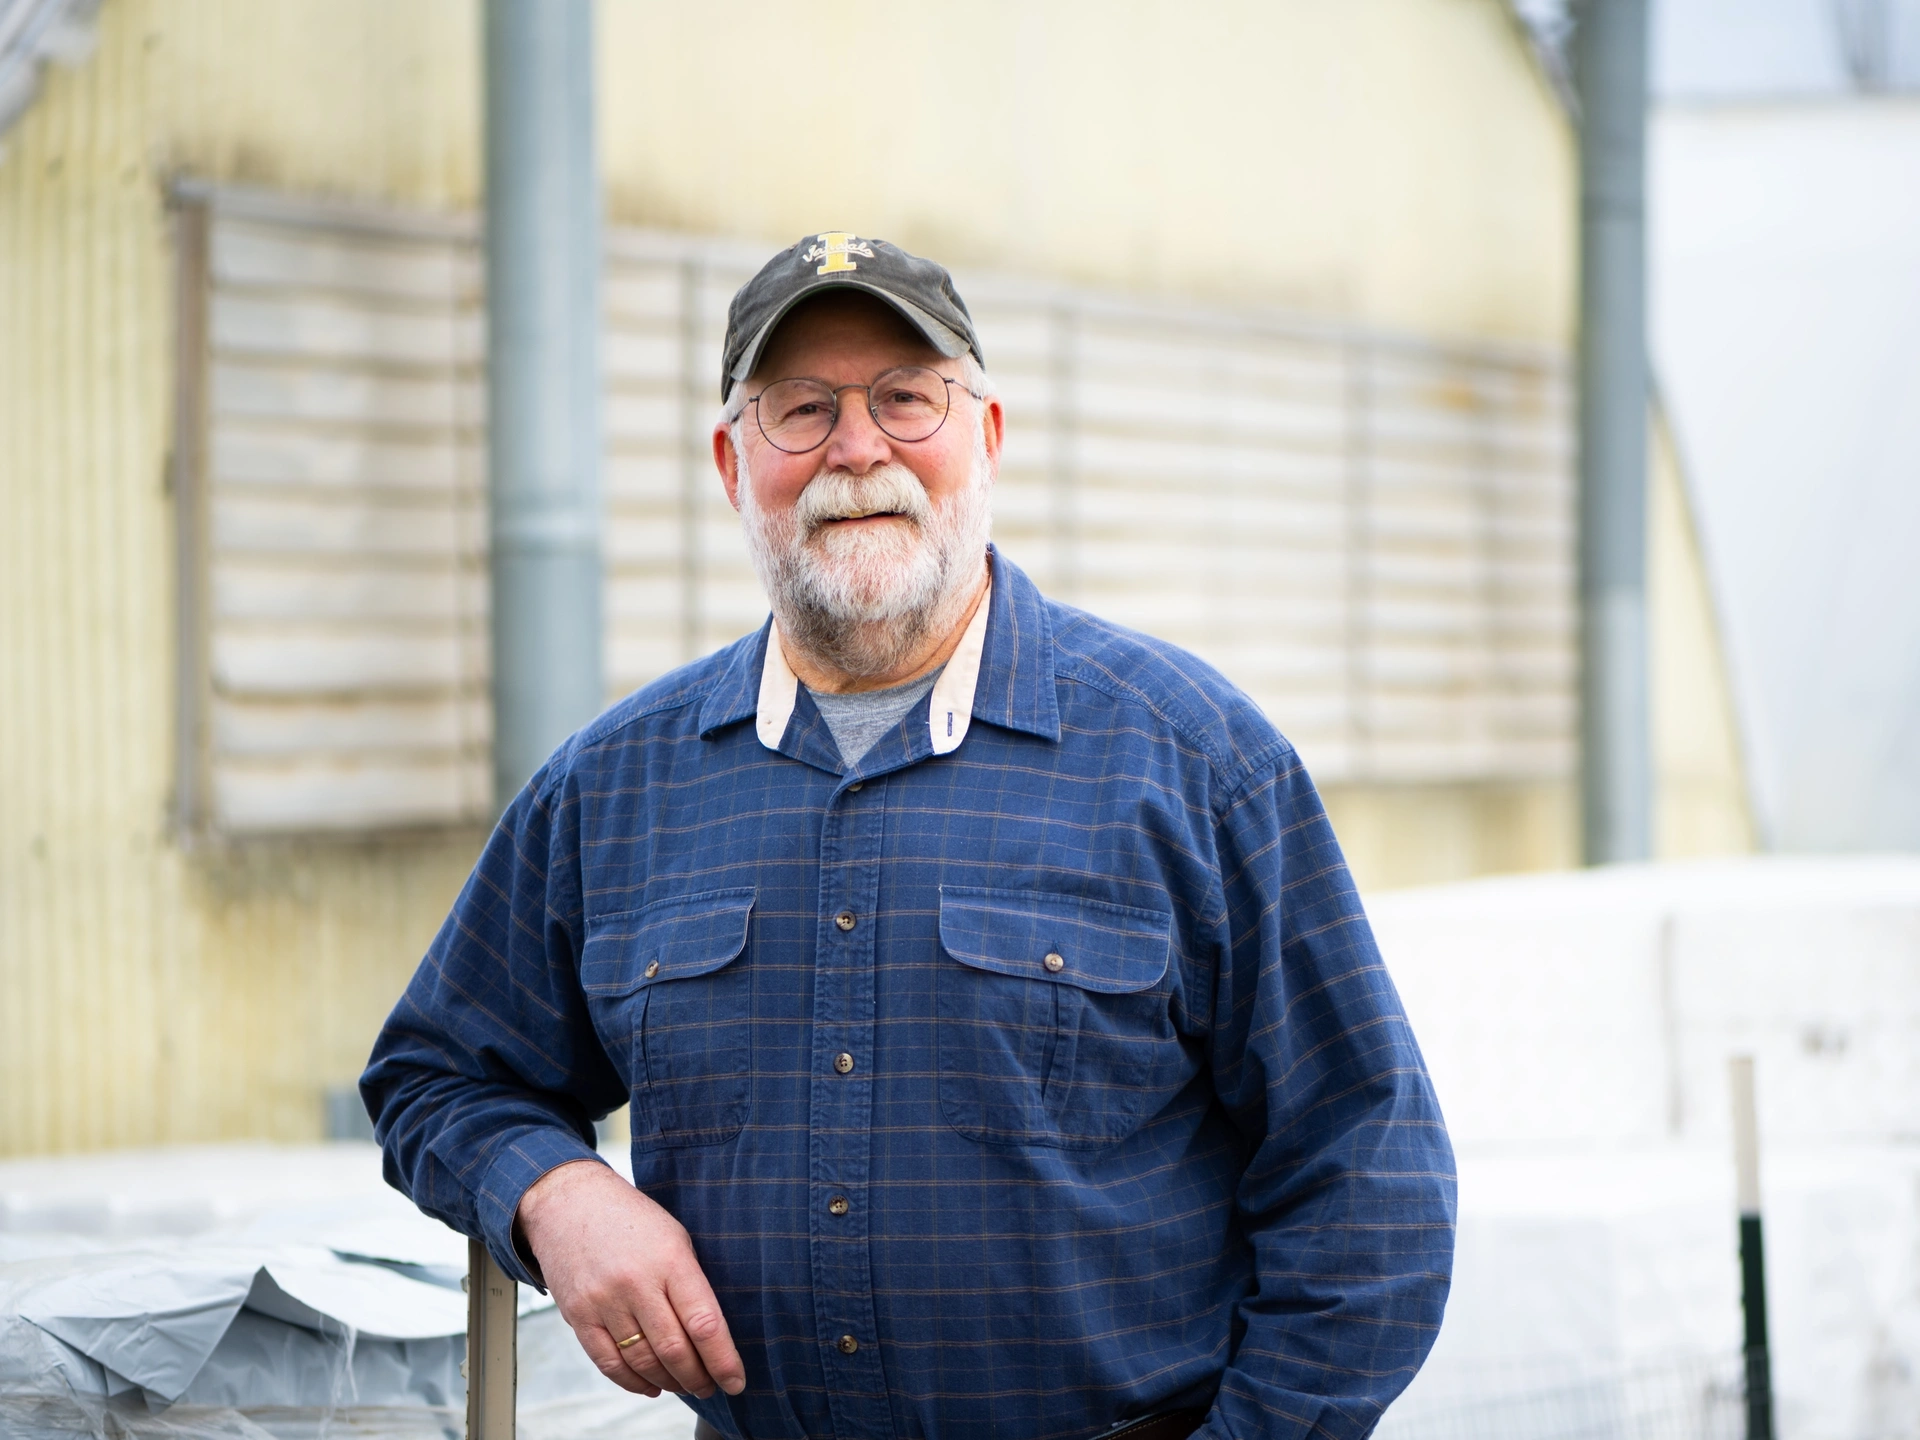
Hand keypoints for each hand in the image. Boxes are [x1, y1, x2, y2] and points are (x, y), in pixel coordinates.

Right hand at [515, 1159, 746, 1398]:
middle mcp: (636, 1282)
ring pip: (643, 1361)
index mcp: (670, 1259)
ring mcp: (604, 1301)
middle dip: (698, 1378)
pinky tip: (651, 1386)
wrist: (569, 1202)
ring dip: (669, 1382)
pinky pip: (608, 1363)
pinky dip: (633, 1382)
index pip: (703, 1322)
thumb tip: (712, 1335)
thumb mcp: (674, 1237)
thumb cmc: (631, 1219)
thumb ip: (691, 1282)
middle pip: (674, 1349)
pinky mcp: (578, 1315)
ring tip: (685, 1386)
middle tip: (712, 1387)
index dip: (723, 1360)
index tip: (736, 1381)